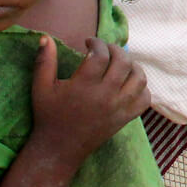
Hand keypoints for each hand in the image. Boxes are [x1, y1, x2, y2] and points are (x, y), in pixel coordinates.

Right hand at [29, 36, 150, 162]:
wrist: (59, 149)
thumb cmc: (49, 116)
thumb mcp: (41, 87)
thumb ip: (44, 61)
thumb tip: (46, 37)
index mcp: (84, 85)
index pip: (100, 54)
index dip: (97, 43)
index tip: (89, 43)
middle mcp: (105, 95)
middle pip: (123, 62)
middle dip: (115, 50)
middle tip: (106, 50)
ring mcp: (118, 108)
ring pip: (138, 78)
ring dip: (132, 66)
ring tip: (120, 63)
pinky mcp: (125, 119)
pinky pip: (145, 99)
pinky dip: (142, 88)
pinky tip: (129, 83)